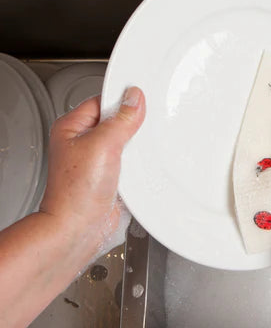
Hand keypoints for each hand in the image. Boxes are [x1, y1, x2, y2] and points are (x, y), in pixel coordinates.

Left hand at [39, 87, 144, 259]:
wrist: (79, 228)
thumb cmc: (75, 192)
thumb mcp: (102, 145)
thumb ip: (121, 120)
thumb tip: (134, 99)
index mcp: (72, 127)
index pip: (103, 100)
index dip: (122, 100)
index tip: (141, 101)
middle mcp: (84, 142)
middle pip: (117, 120)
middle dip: (133, 125)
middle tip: (140, 130)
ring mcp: (98, 159)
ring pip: (126, 141)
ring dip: (137, 146)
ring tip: (137, 153)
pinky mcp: (111, 175)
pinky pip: (131, 161)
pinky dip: (139, 163)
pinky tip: (140, 167)